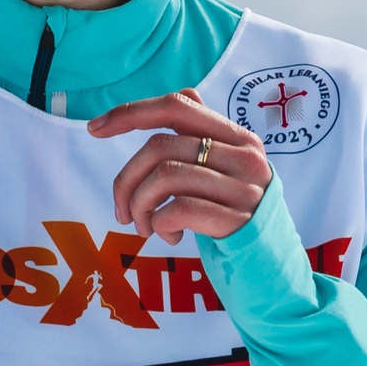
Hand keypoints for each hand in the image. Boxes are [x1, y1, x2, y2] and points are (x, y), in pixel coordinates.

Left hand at [87, 88, 272, 243]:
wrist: (271, 267)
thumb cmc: (234, 216)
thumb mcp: (225, 172)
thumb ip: (204, 138)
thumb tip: (175, 99)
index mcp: (239, 137)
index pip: (178, 105)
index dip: (131, 112)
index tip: (95, 128)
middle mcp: (246, 156)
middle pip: (160, 146)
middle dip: (126, 179)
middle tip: (122, 211)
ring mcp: (243, 189)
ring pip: (164, 176)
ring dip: (140, 206)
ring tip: (144, 226)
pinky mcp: (236, 221)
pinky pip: (177, 209)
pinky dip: (159, 224)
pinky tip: (168, 236)